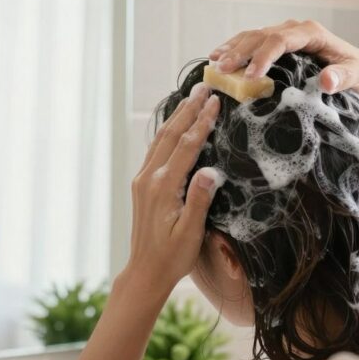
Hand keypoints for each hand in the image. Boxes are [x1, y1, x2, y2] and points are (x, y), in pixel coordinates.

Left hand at [123, 84, 222, 294]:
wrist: (145, 271)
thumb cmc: (172, 257)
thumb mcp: (191, 233)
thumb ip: (200, 200)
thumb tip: (211, 171)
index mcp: (163, 188)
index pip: (187, 147)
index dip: (202, 123)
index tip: (216, 102)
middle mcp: (149, 179)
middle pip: (171, 135)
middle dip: (189, 110)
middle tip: (205, 88)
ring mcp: (143, 181)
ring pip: (161, 140)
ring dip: (177, 117)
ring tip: (192, 98)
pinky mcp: (142, 186)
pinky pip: (156, 151)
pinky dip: (168, 133)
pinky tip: (176, 125)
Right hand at [209, 19, 358, 97]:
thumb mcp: (357, 77)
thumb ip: (343, 77)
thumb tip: (326, 80)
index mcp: (312, 33)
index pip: (281, 39)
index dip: (263, 55)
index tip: (251, 75)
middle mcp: (297, 30)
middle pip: (262, 35)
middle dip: (241, 52)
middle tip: (223, 69)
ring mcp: (287, 35)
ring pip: (254, 35)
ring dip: (233, 48)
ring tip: (215, 62)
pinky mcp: (281, 44)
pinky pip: (254, 42)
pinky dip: (236, 48)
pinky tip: (220, 56)